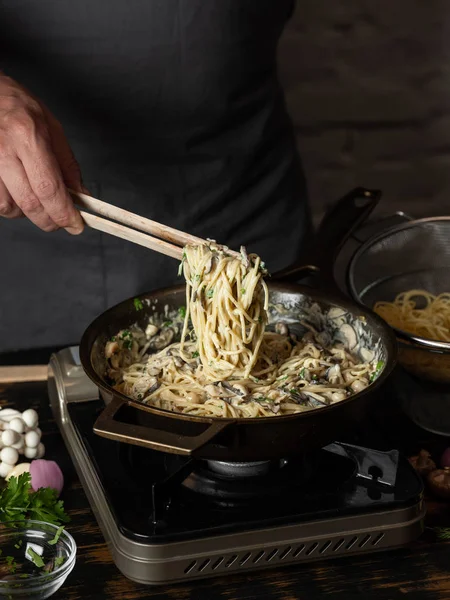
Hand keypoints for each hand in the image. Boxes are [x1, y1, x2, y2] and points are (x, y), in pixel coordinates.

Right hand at [0, 74, 83, 233]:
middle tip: (61, 221)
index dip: (64, 212)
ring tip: (37, 202)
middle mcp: (3, 149)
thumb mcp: (51, 128)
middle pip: (29, 203)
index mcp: (27, 135)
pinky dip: (10, 206)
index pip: (49, 187)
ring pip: (8, 208)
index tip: (76, 225)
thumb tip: (81, 196)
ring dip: (27, 214)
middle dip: (50, 220)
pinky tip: (17, 194)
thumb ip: (67, 165)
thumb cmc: (18, 107)